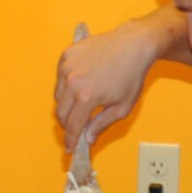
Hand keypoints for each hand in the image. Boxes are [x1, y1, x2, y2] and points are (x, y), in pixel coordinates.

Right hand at [53, 14, 171, 146]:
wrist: (133, 44)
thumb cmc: (131, 75)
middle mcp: (72, 82)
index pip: (71, 126)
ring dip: (67, 104)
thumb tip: (87, 138)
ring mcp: (67, 67)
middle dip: (67, 124)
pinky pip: (60, 77)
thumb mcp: (122, 107)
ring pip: (58, 96)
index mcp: (86, 97)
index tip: (70, 147)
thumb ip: (102, 124)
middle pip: (60, 113)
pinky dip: (66, 84)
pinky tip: (82, 82)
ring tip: (83, 101)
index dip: (70, 140)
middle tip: (77, 126)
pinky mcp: (67, 55)